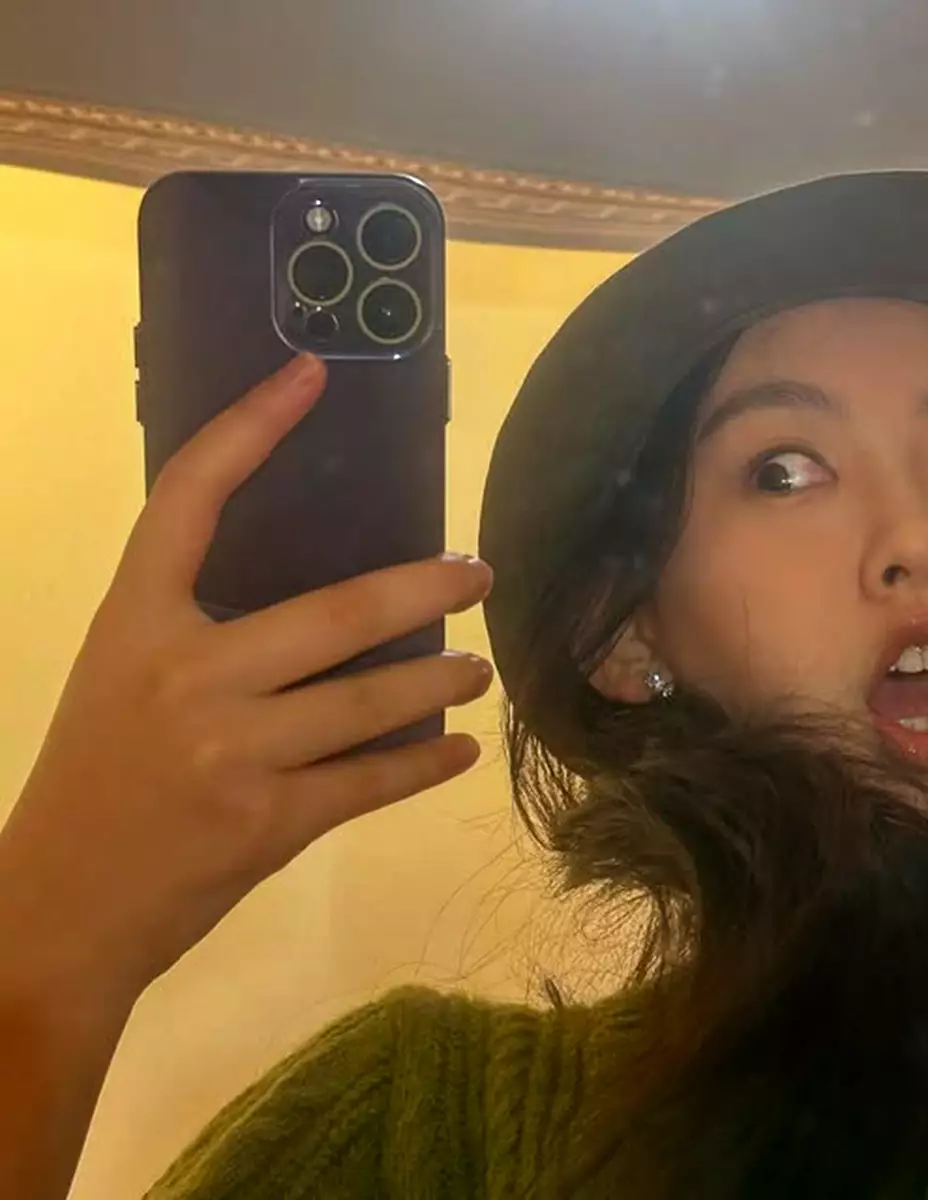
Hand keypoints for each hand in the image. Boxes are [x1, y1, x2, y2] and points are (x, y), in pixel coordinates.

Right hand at [0, 354, 492, 1003]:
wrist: (56, 906)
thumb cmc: (95, 776)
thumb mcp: (125, 676)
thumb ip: (203, 630)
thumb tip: (330, 604)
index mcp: (138, 623)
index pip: (190, 499)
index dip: (250, 428)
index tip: (308, 376)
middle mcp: (187, 675)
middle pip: (339, 611)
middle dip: (427, 591)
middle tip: (478, 577)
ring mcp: (232, 752)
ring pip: (372, 701)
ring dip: (443, 681)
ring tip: (478, 670)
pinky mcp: (270, 823)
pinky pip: (372, 781)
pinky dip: (424, 765)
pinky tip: (458, 754)